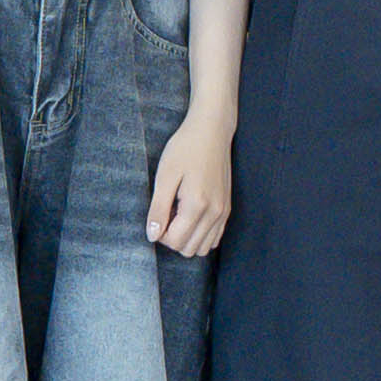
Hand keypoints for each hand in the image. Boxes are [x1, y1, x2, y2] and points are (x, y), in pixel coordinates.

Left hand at [148, 111, 233, 256]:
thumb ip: (158, 209)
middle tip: (166, 214)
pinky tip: (191, 217)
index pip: (175, 241)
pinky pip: (214, 238)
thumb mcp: (165, 176)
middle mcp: (215, 213)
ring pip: (203, 248)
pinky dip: (200, 235)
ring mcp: (224, 212)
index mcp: (198, 205)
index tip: (157, 213)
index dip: (160, 234)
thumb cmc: (185, 149)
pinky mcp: (227, 208)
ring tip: (178, 216)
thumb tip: (152, 236)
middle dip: (172, 238)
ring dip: (187, 239)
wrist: (211, 131)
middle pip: (189, 249)